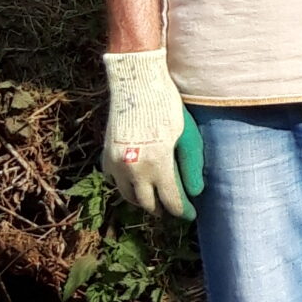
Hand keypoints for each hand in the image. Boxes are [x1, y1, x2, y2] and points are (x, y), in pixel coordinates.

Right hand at [102, 49, 195, 218]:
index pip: (170, 200)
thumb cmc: (167, 107)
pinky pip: (115, 181)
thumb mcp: (187, 136)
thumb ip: (190, 166)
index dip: (182, 211)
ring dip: (142, 200)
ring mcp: (115, 164)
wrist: (135, 85)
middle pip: (147, 203)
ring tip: (155, 198)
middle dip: (161, 209)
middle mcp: (132, 169)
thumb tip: (195, 193)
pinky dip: (126, 186)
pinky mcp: (106, 156)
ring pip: (128, 195)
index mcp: (157, 165)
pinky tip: (137, 182)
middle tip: (173, 209)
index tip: (191, 215)